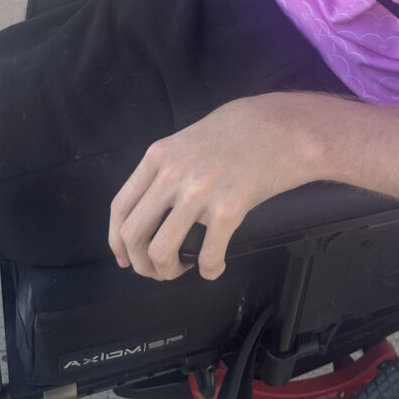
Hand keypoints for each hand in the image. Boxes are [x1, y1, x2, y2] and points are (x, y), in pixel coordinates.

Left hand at [108, 94, 322, 280]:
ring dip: (168, 271)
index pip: (120, 207)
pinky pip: (208, 255)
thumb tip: (150, 205)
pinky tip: (215, 266)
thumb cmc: (239, 130)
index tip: (124, 256)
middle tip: (157, 270)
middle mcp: (172, 174)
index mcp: (158, 156)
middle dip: (141, 263)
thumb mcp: (188, 139)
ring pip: (161, 251)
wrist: (282, 126)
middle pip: (134, 234)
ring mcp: (199, 191)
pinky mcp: (228, 208)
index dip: (116, 240)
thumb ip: (166, 168)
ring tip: (184, 268)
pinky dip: (209, 270)